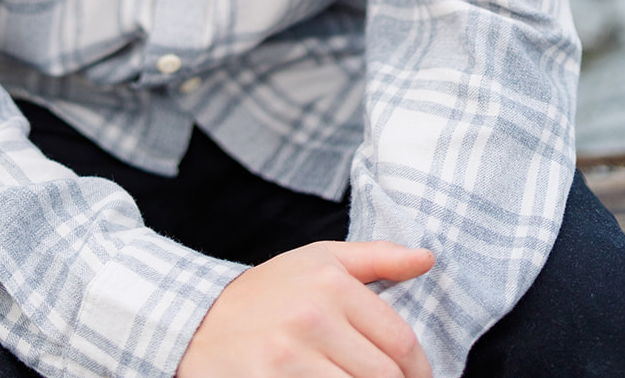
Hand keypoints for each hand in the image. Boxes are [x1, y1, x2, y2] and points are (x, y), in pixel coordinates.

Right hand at [176, 240, 433, 377]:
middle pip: (385, 376)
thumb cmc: (266, 294)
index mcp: (331, 283)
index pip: (400, 340)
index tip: (416, 377)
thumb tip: (427, 258)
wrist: (198, 323)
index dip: (419, 369)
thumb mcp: (317, 260)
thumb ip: (376, 258)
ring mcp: (290, 356)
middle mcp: (312, 317)